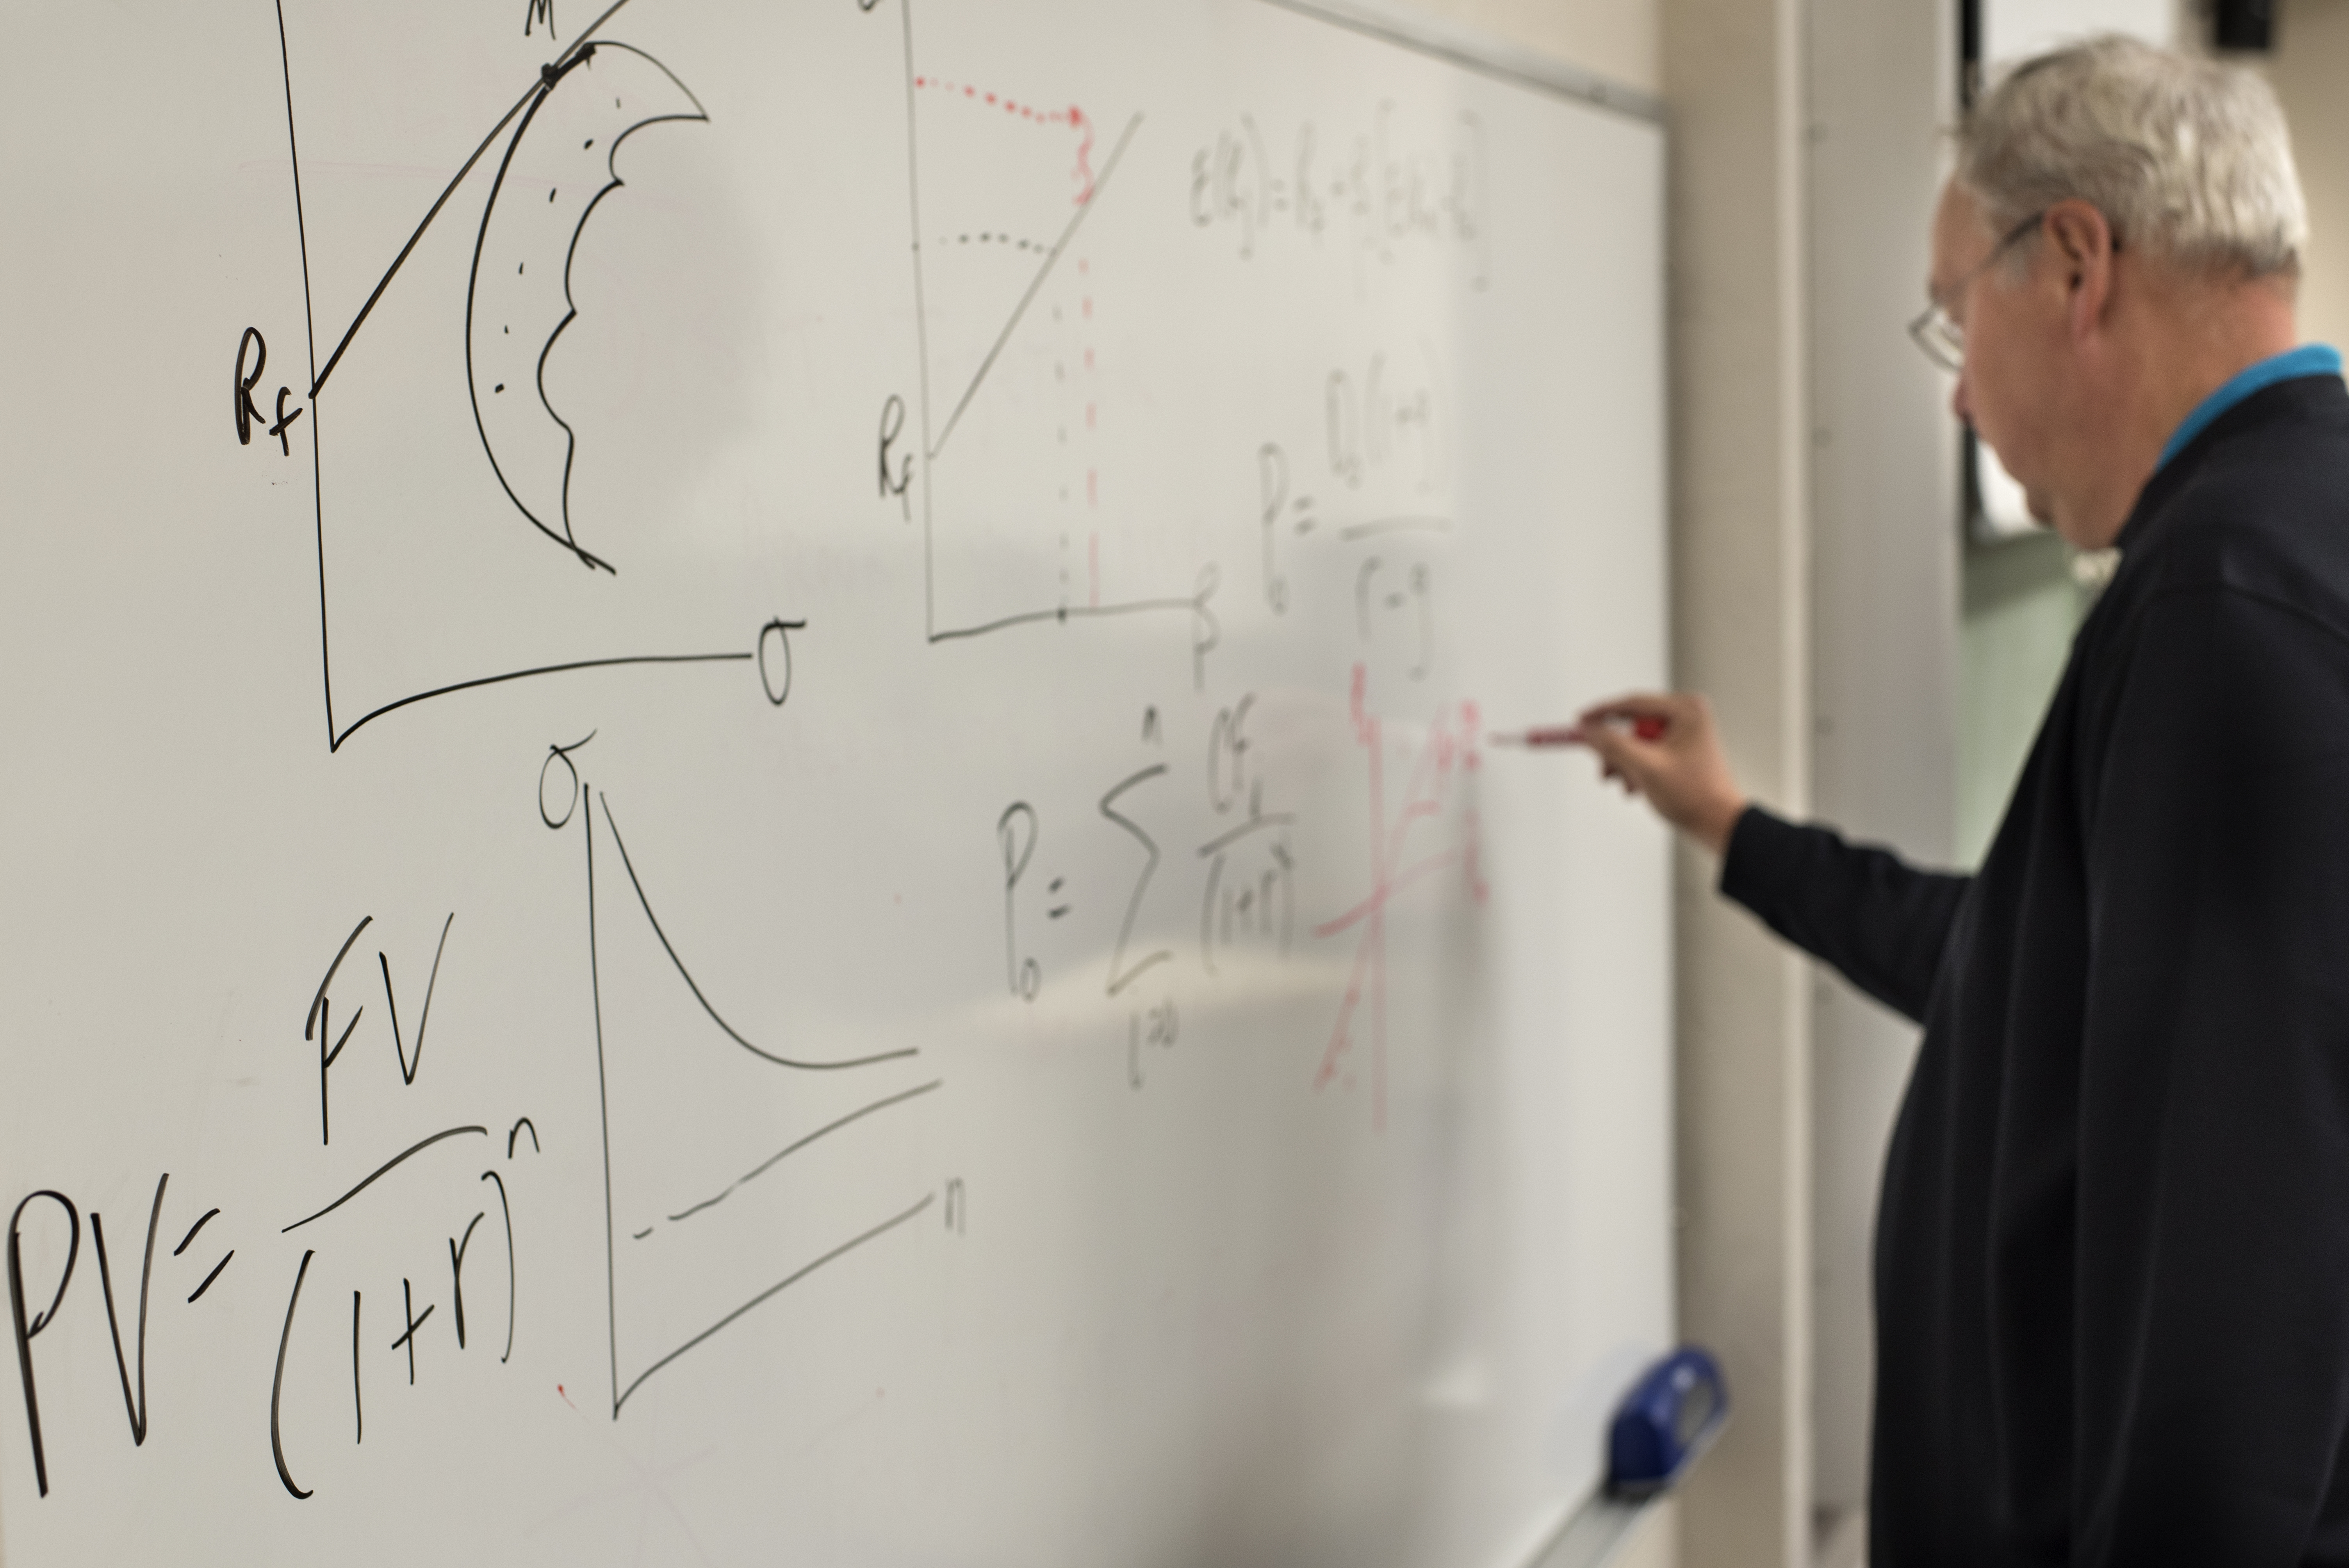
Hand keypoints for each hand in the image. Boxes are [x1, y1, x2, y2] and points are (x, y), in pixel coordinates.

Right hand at [1572, 692, 1747, 855]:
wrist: (1718, 824)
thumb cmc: (1693, 795)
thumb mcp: (1645, 767)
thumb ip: (1612, 745)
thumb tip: (1586, 730)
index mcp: (1686, 710)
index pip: (1632, 703)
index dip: (1600, 713)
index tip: (1577, 723)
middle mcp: (1687, 715)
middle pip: (1632, 724)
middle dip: (1615, 750)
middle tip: (1603, 770)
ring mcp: (1685, 733)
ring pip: (1636, 741)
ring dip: (1624, 764)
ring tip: (1626, 786)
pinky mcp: (1680, 750)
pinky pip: (1646, 753)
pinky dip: (1636, 769)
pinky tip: (1637, 789)